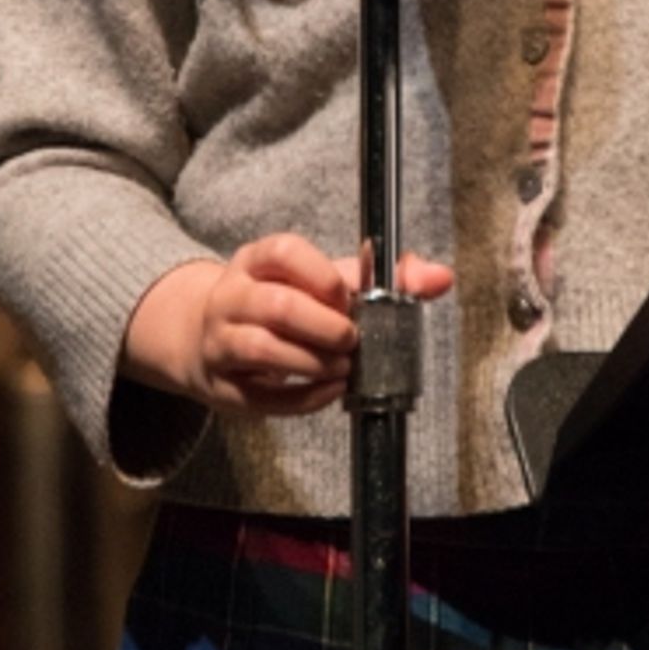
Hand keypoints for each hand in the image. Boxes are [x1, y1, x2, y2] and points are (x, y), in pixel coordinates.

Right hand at [122, 233, 452, 417]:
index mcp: (256, 262)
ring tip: (344, 367)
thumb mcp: (323, 282)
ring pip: (261, 348)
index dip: (321, 274)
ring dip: (312, 361)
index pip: (282, 252)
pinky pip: (262, 396)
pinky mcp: (224, 386)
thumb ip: (382, 278)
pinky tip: (332, 391)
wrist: (208, 338)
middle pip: (275, 305)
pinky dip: (304, 397)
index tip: (347, 296)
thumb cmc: (280, 304)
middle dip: (323, 325)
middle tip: (352, 339)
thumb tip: (441, 277)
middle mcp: (232, 297)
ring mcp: (222, 342)